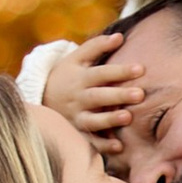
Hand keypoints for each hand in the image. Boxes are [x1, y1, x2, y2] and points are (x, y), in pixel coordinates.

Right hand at [40, 28, 143, 146]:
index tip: (141, 69)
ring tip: (128, 117)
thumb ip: (97, 46)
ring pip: (94, 120)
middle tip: (140, 94)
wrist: (40, 98)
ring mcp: (77, 118)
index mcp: (81, 78)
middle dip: (119, 96)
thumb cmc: (65, 75)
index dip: (121, 71)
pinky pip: (90, 141)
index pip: (102, 73)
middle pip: (100, 96)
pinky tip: (118, 146)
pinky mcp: (77, 133)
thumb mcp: (76, 59)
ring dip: (110, 120)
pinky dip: (103, 145)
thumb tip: (120, 36)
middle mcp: (78, 98)